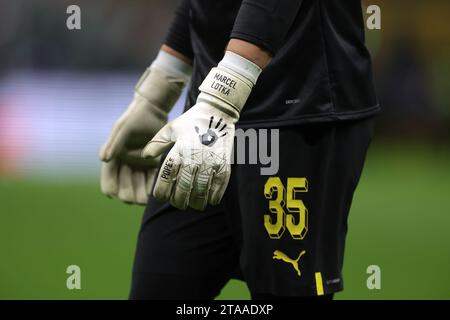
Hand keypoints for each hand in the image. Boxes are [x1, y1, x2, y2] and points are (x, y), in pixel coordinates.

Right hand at [99, 61, 188, 204]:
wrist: (154, 111)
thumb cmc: (134, 118)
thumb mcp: (123, 128)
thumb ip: (113, 143)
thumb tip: (103, 159)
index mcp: (114, 159)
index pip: (108, 180)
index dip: (111, 189)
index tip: (118, 195)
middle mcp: (126, 165)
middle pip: (124, 188)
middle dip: (129, 195)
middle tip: (138, 199)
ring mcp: (140, 166)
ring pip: (138, 188)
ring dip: (142, 195)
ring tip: (148, 198)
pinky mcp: (154, 165)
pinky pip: (152, 181)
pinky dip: (153, 187)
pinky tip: (157, 191)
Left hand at [142, 102, 235, 209]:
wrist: (217, 112)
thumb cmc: (191, 122)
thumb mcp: (170, 129)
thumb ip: (156, 144)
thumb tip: (145, 157)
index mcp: (178, 150)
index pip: (166, 178)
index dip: (161, 192)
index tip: (161, 196)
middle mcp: (193, 158)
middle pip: (183, 189)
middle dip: (178, 201)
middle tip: (178, 203)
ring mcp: (210, 163)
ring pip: (200, 191)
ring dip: (196, 203)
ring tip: (193, 205)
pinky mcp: (224, 164)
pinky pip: (219, 186)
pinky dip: (214, 197)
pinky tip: (210, 201)